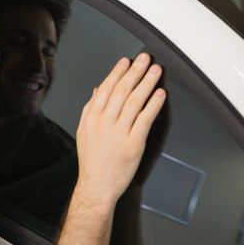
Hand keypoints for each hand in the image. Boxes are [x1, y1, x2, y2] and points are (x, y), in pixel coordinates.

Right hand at [75, 53, 165, 203]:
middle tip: (144, 58)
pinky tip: (160, 94)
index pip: (106, 88)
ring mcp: (119, 133)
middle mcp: (104, 122)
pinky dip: (153, 104)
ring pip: (134, 101)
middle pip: (121, 90)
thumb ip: (90, 108)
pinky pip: (145, 119)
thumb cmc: (92, 160)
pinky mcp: (133, 144)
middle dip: (134, 71)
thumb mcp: (84, 131)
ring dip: (146, 83)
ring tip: (155, 71)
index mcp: (92, 118)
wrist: (97, 185)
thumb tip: (97, 89)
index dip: (117, 72)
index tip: (126, 61)